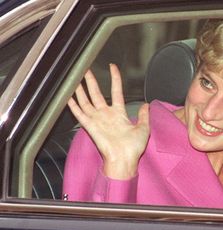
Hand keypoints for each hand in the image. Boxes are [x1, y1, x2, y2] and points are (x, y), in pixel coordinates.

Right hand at [68, 64, 149, 178]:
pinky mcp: (90, 126)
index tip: (112, 67)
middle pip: (96, 94)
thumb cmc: (134, 148)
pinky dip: (73, 105)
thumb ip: (143, 115)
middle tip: (85, 70)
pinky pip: (80, 114)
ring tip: (75, 78)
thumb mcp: (144, 128)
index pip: (116, 91)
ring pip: (86, 101)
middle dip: (91, 81)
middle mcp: (106, 115)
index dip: (114, 79)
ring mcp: (97, 120)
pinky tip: (67, 97)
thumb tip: (146, 105)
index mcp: (119, 114)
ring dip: (80, 89)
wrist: (124, 159)